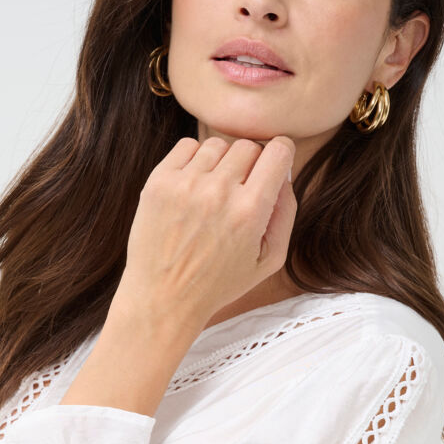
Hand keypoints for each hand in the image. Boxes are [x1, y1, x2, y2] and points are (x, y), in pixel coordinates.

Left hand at [117, 135, 296, 328]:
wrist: (164, 298)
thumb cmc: (219, 283)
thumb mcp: (269, 260)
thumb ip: (285, 213)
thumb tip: (284, 172)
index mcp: (250, 211)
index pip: (278, 150)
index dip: (280, 154)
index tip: (273, 166)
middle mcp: (218, 192)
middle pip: (248, 146)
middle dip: (251, 164)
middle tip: (241, 190)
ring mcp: (185, 185)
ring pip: (217, 145)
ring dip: (221, 162)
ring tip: (214, 191)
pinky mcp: (159, 182)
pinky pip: (186, 147)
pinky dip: (194, 160)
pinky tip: (194, 187)